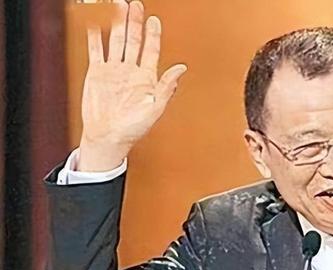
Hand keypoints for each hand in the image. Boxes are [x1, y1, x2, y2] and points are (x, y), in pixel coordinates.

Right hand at [78, 0, 186, 170]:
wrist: (109, 138)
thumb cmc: (133, 128)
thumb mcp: (155, 108)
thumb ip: (167, 87)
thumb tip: (182, 69)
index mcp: (147, 79)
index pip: (151, 50)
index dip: (153, 35)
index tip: (154, 20)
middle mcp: (130, 71)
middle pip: (133, 40)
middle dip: (135, 22)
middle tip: (136, 5)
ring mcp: (114, 71)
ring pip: (116, 41)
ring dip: (117, 24)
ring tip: (118, 7)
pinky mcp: (97, 73)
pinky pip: (96, 51)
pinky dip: (96, 36)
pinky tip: (96, 23)